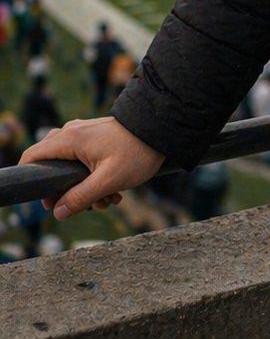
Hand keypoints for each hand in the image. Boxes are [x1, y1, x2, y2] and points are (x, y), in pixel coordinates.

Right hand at [18, 117, 164, 219]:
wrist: (164, 130)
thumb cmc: (138, 151)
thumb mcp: (109, 180)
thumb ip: (81, 197)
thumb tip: (58, 212)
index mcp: (71, 139)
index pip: (32, 156)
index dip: (33, 181)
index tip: (49, 202)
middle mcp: (74, 133)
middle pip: (51, 166)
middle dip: (67, 192)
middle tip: (85, 205)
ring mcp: (86, 134)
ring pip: (71, 168)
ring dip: (86, 190)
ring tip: (109, 200)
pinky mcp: (98, 139)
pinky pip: (85, 163)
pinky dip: (95, 180)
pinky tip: (115, 193)